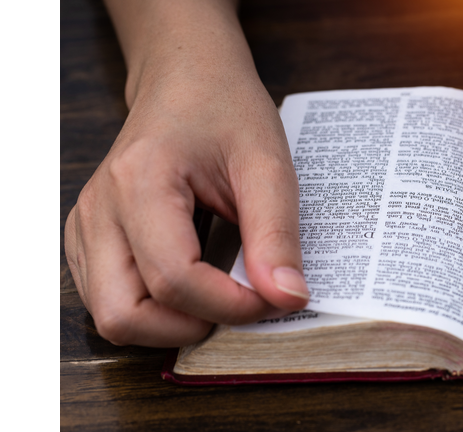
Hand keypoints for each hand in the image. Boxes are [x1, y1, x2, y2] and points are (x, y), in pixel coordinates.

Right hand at [64, 1, 308, 346]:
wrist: (187, 80)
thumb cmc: (225, 110)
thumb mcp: (267, 163)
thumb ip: (277, 234)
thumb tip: (288, 299)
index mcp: (139, 182)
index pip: (174, 279)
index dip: (231, 304)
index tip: (276, 297)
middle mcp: (98, 210)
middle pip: (124, 315)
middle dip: (190, 327)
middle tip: (241, 304)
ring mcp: (86, 227)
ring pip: (112, 317)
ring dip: (171, 324)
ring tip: (220, 293)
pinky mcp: (89, 239)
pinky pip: (111, 300)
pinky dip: (156, 310)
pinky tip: (195, 283)